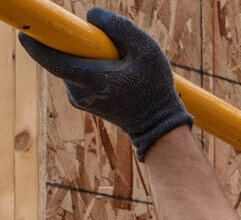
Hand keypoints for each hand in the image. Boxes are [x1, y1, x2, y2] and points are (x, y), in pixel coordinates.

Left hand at [18, 8, 192, 161]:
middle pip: (63, 57)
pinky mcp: (83, 101)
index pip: (52, 59)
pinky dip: (92, 67)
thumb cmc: (155, 89)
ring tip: (121, 67)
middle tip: (107, 45)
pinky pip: (79, 74)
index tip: (25, 32)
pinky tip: (117, 76)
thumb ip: (121, 28)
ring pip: (72, 65)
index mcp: (90, 80)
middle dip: (79, 45)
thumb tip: (91, 16)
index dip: (36, 43)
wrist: (158, 126)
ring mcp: (79, 99)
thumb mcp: (148, 51)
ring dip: (89, 57)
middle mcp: (78, 92)